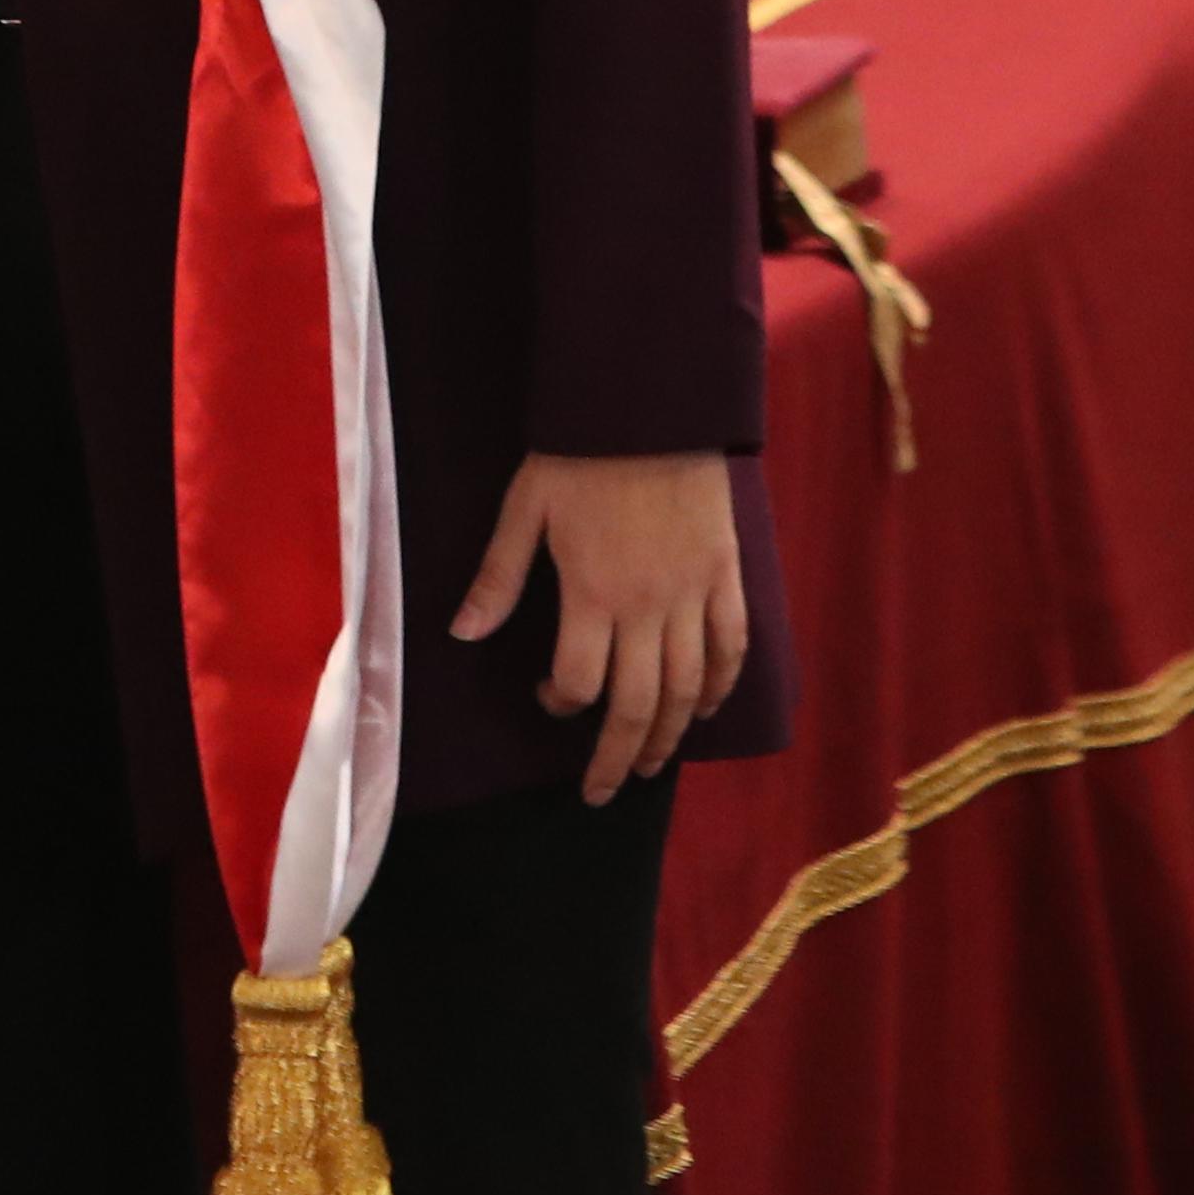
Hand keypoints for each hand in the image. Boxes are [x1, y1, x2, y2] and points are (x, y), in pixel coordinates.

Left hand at [451, 450, 749, 802]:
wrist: (650, 402)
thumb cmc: (578, 452)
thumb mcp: (523, 508)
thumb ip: (498, 576)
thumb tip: (462, 633)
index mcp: (592, 593)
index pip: (581, 683)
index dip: (561, 704)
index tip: (550, 698)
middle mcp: (647, 606)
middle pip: (637, 705)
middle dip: (619, 757)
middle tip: (604, 791)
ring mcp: (693, 593)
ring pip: (687, 688)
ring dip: (668, 734)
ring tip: (651, 764)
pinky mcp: (725, 575)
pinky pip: (731, 646)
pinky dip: (721, 684)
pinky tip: (705, 708)